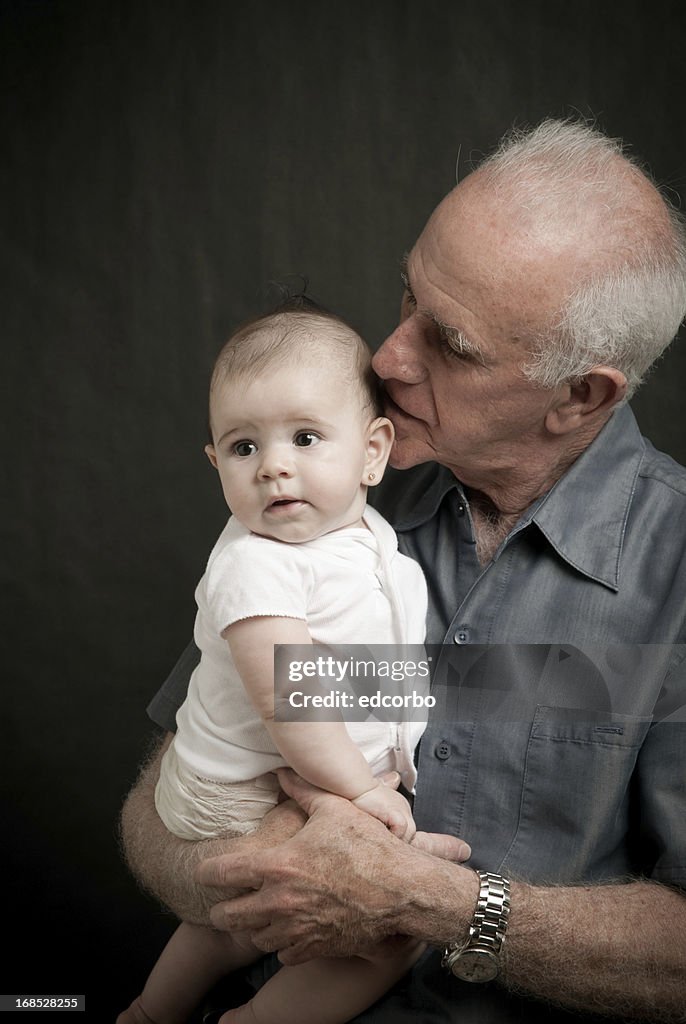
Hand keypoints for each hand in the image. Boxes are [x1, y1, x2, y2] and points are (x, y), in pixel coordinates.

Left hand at [195, 769, 471, 964]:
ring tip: (252, 918)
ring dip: (251, 928)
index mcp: (278, 865)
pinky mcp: (315, 947)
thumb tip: (282, 772)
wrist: (401, 890)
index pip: (223, 873)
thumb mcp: (334, 810)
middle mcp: (280, 902)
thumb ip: (302, 791)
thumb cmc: (368, 846)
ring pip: (255, 937)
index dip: (206, 872)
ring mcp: (297, 929)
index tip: (203, 871)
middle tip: (221, 905)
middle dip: (221, 910)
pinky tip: (285, 932)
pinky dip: (280, 944)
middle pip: (229, 916)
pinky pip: (283, 954)